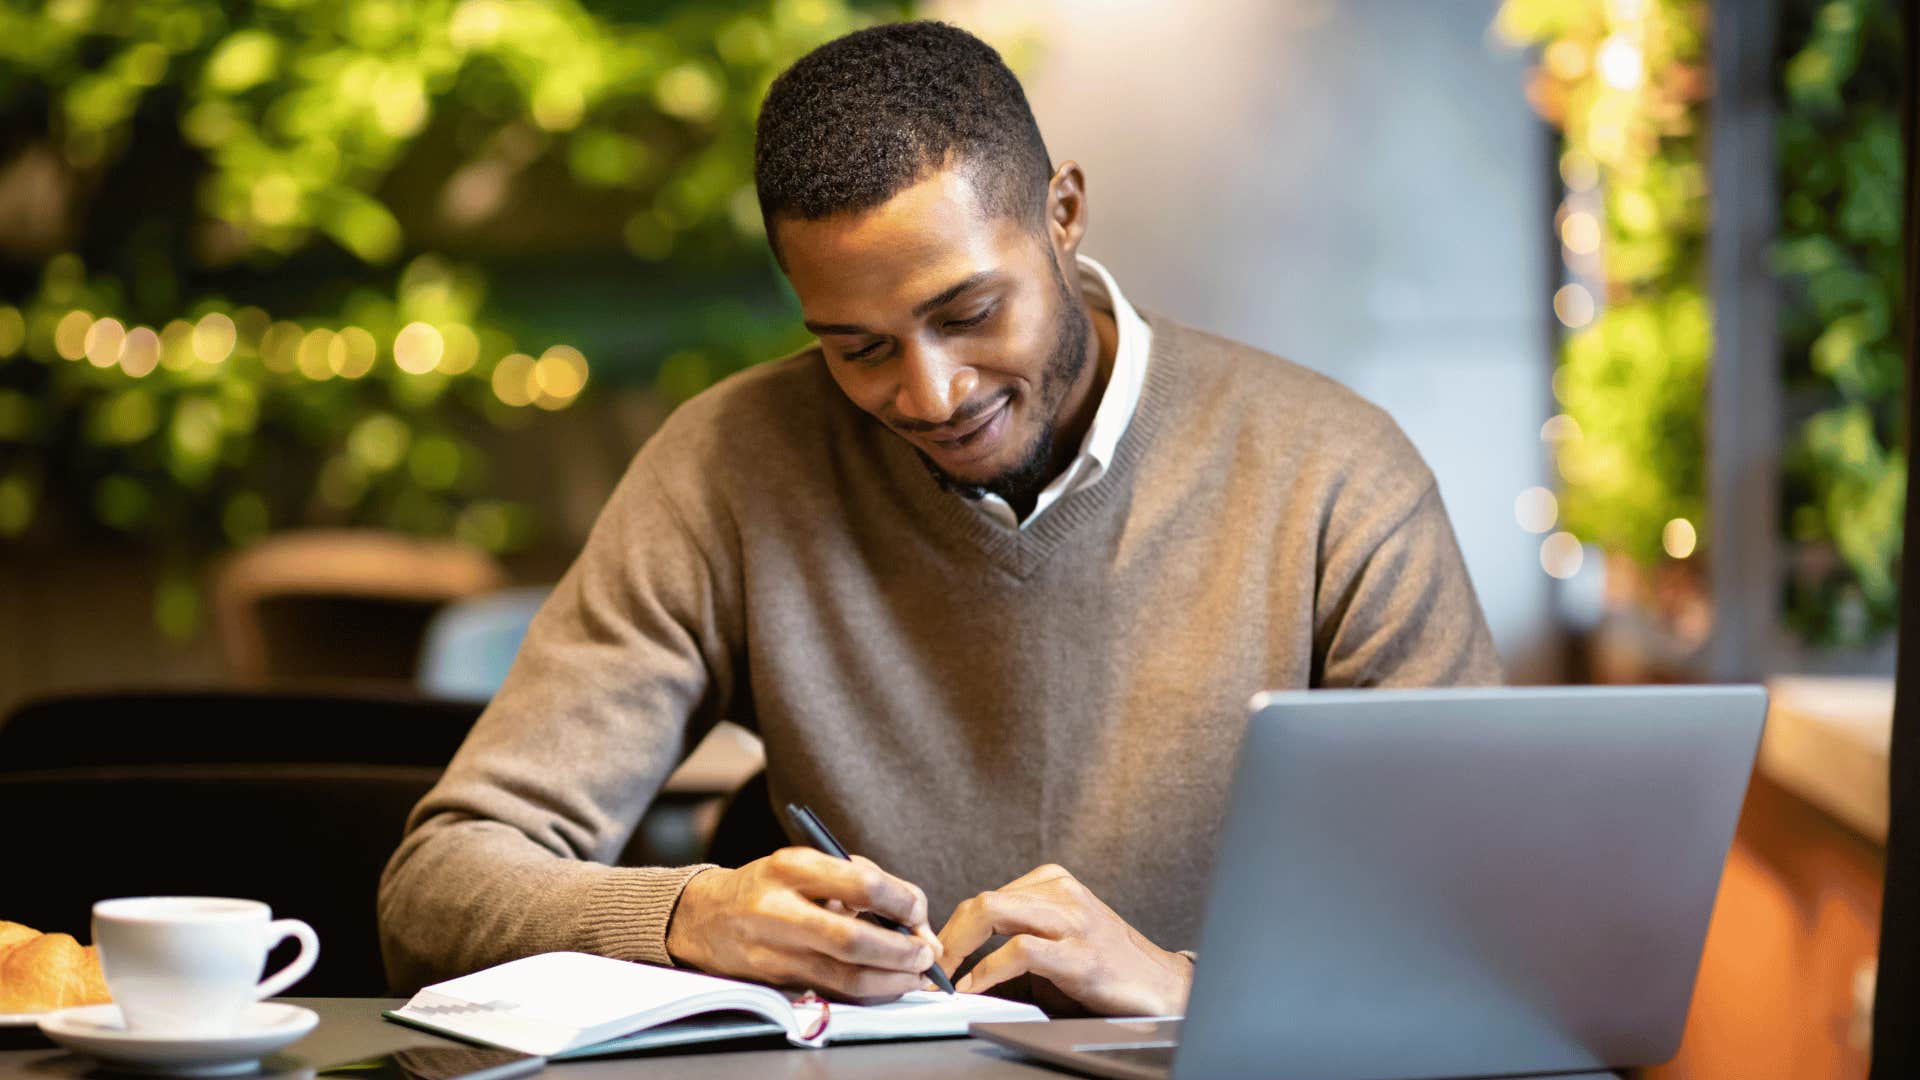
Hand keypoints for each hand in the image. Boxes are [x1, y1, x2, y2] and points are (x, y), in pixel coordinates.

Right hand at [664, 848, 943, 1003]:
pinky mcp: (777, 981)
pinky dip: (869, 991)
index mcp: (792, 867)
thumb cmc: (772, 886)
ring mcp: (775, 950)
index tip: (918, 911)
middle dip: (901, 951)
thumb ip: (862, 883)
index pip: (862, 884)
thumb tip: (916, 921)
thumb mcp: (808, 865)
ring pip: (846, 976)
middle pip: (853, 939)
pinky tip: (888, 983)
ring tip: (916, 974)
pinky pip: (834, 991)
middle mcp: (780, 909)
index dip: (902, 901)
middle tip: (926, 954)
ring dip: (891, 980)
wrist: (706, 917)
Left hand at [936, 864, 1192, 1016]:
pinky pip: (1020, 951)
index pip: (984, 898)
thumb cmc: (1104, 969)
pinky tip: (973, 986)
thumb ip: (1011, 945)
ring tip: (943, 976)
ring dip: (958, 948)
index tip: (933, 957)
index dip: (951, 930)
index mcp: (1052, 882)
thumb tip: (955, 968)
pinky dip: (987, 970)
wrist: (1162, 987)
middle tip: (929, 968)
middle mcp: (1061, 892)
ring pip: (994, 913)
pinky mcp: (1081, 955)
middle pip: (982, 902)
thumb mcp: (1054, 945)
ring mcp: (1072, 921)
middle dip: (947, 937)